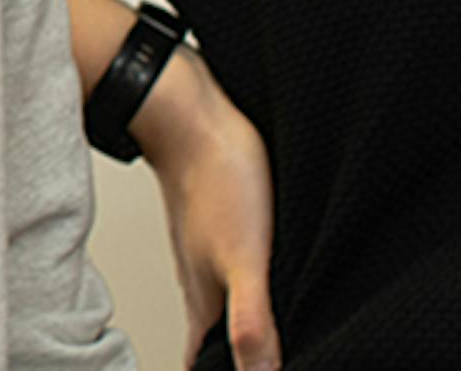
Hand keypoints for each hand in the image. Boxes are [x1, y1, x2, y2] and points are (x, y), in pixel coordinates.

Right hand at [134, 52, 281, 370]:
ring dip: (236, 332)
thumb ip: (251, 319)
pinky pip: (231, 276)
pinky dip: (246, 294)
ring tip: (258, 348)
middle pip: (209, 342)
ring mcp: (208, 255)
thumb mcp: (243, 258)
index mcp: (204, 303)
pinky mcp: (222, 229)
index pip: (201, 363)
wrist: (192, 115)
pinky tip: (268, 284)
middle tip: (255, 369)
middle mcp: (202, 283)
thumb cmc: (216, 180)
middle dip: (227, 363)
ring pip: (220, 309)